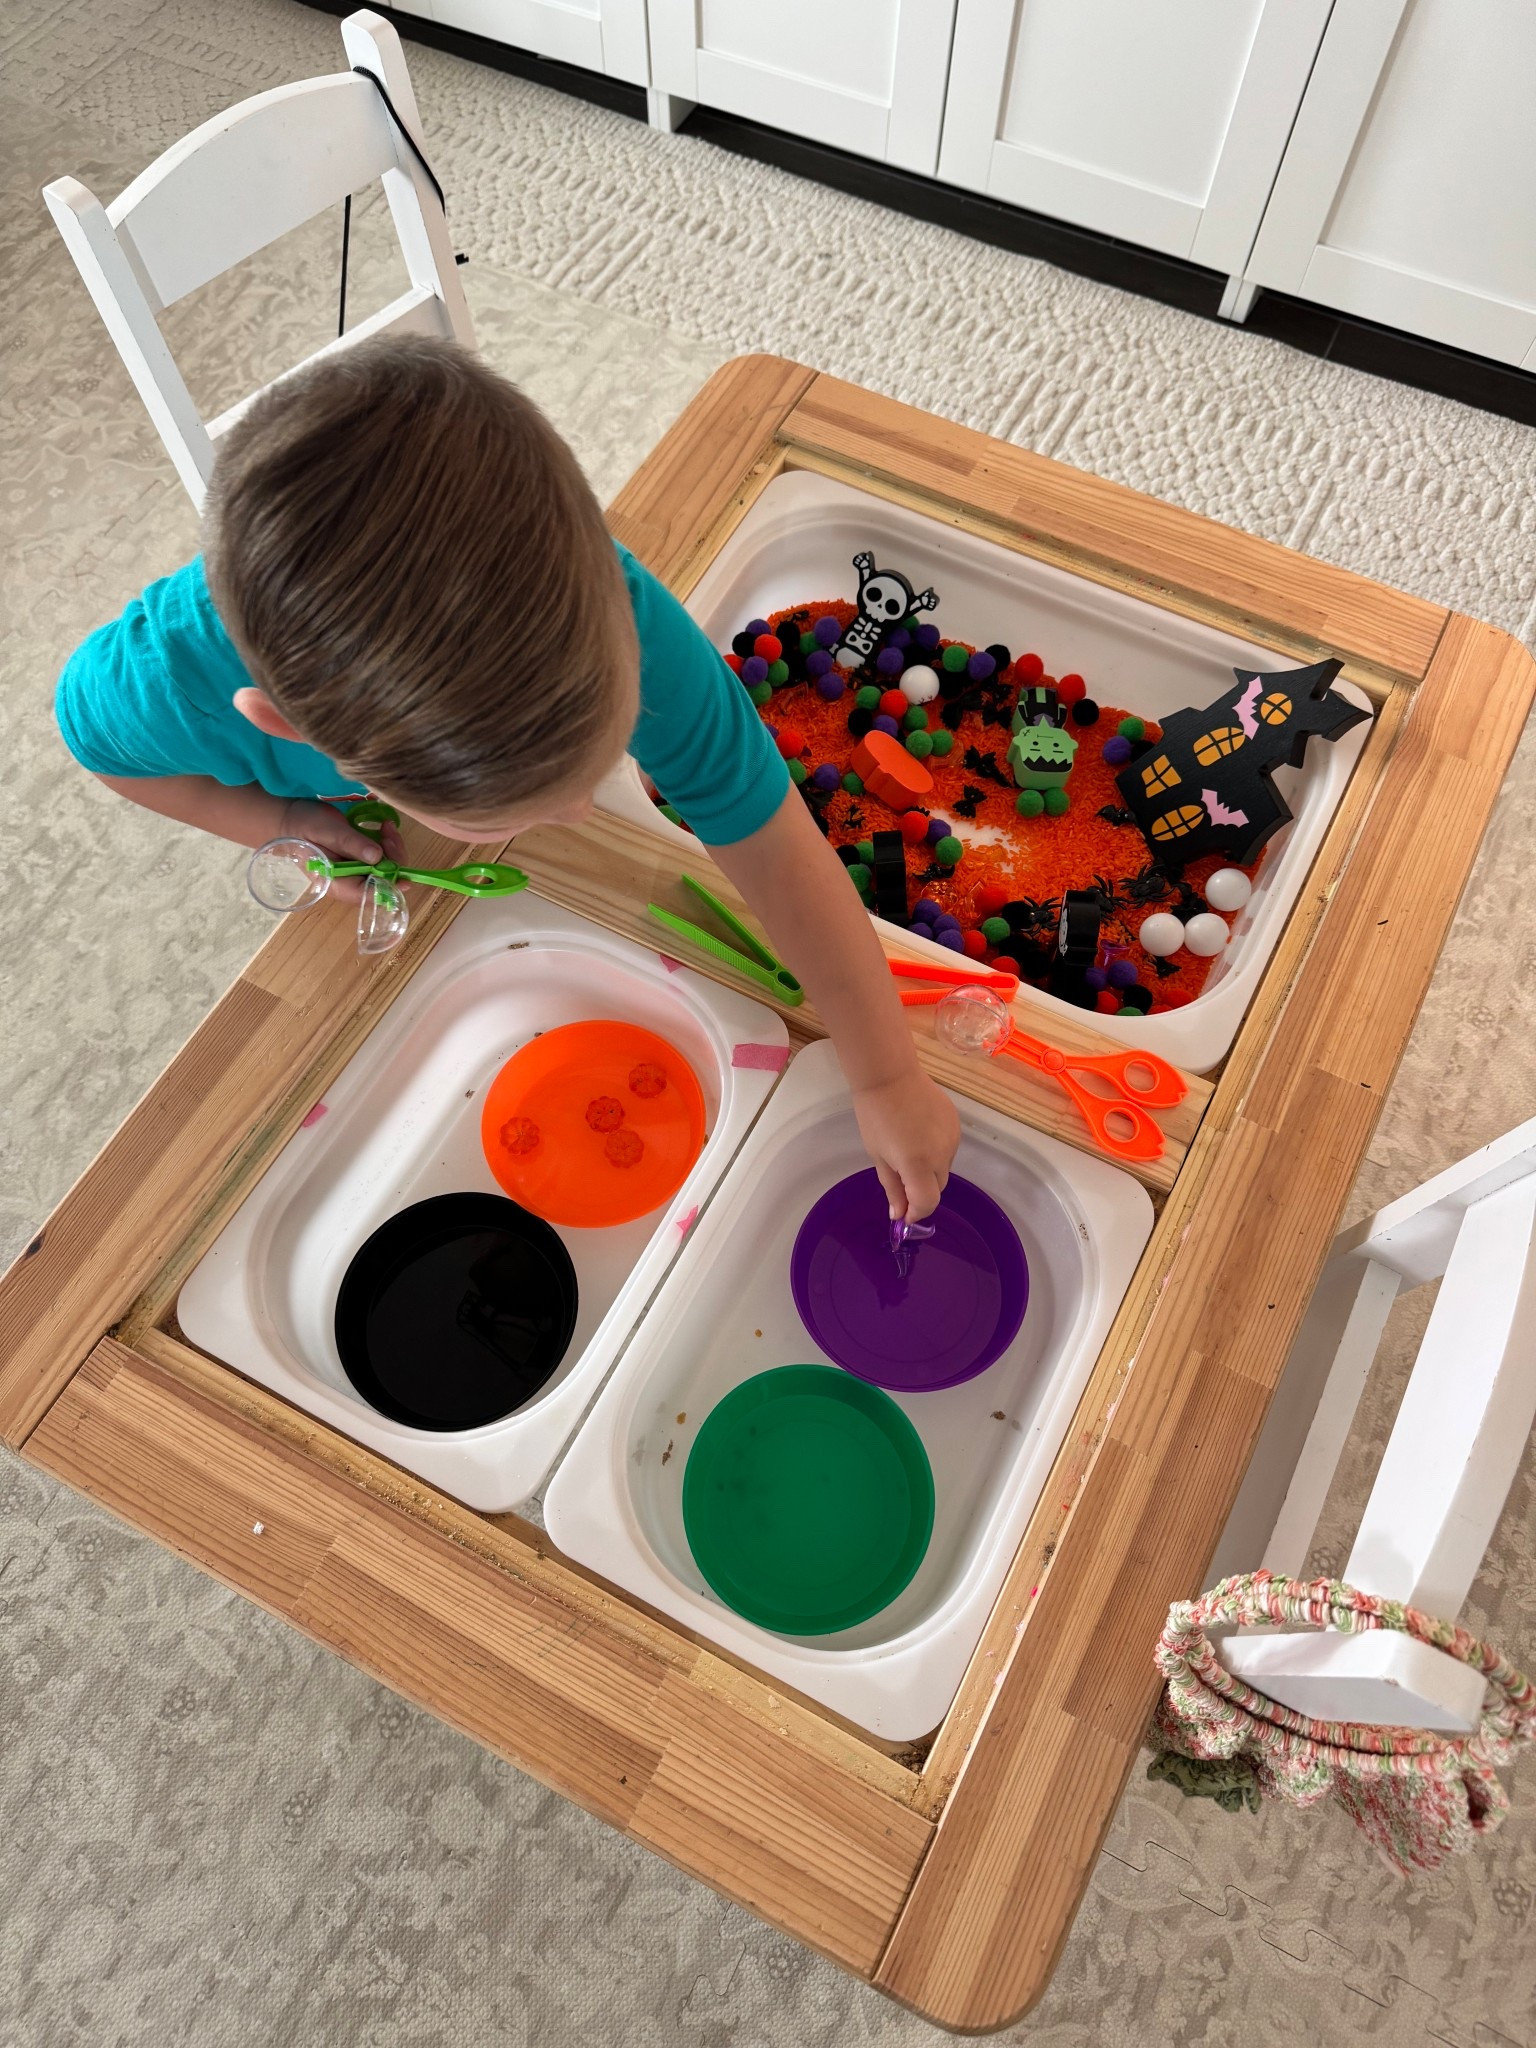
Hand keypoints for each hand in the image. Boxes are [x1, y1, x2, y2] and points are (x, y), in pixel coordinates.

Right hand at [279, 799, 404, 904]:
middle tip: (389, 833)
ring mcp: (356, 871)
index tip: (401, 870)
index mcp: (338, 884)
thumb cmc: (303, 826)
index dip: (389, 886)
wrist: (289, 817)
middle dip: (393, 859)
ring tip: (386, 827)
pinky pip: (381, 857)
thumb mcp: (327, 831)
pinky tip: (383, 827)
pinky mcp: (359, 859)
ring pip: (386, 869)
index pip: (368, 895)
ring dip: (392, 849)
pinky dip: (387, 843)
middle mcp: (350, 882)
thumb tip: (377, 857)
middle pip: (383, 882)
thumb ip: (351, 844)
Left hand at [853, 1068, 959, 1221]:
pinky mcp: (957, 1124)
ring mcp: (952, 1138)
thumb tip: (899, 1214)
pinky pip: (948, 1149)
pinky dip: (936, 1151)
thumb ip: (893, 1187)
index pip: (927, 1203)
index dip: (916, 1213)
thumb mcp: (878, 1156)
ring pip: (944, 1168)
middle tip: (901, 1180)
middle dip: (921, 1191)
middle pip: (938, 1187)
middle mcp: (941, 1155)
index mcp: (917, 1164)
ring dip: (929, 1170)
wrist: (890, 1075)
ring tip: (908, 1150)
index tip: (904, 1214)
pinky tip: (919, 1136)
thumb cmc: (875, 1116)